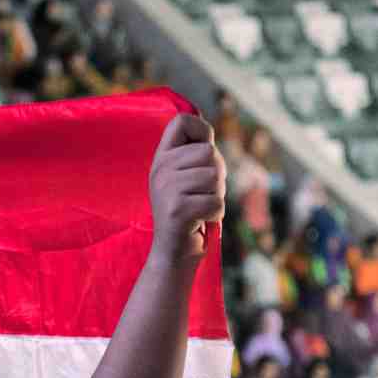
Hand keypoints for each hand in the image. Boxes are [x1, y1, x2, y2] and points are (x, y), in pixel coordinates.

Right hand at [148, 113, 225, 261]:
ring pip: (215, 178)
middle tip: (202, 194)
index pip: (182, 121)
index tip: (204, 152)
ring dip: (216, 196)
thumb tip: (205, 126)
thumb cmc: (188, 214)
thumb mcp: (186, 178)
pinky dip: (215, 215)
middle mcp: (160, 169)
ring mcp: (166, 189)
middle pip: (209, 153)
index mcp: (162, 158)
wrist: (173, 255)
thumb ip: (194, 154)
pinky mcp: (177, 210)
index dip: (202, 131)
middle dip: (217, 176)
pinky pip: (215, 203)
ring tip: (200, 208)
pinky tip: (200, 222)